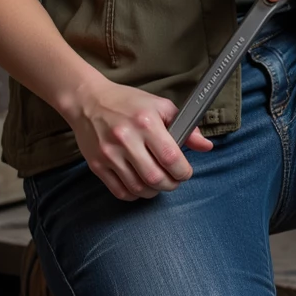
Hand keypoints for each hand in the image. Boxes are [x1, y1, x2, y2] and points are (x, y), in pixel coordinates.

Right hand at [67, 76, 211, 201]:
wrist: (88, 101)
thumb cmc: (127, 103)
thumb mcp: (160, 106)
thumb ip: (186, 127)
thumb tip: (206, 146)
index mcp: (146, 122)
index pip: (171, 158)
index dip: (183, 172)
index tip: (185, 172)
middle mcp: (126, 139)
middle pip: (155, 178)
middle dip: (171, 184)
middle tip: (173, 180)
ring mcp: (110, 154)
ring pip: (138, 188)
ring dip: (154, 191)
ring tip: (157, 182)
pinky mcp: (97, 165)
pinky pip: (120, 191)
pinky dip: (134, 194)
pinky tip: (140, 185)